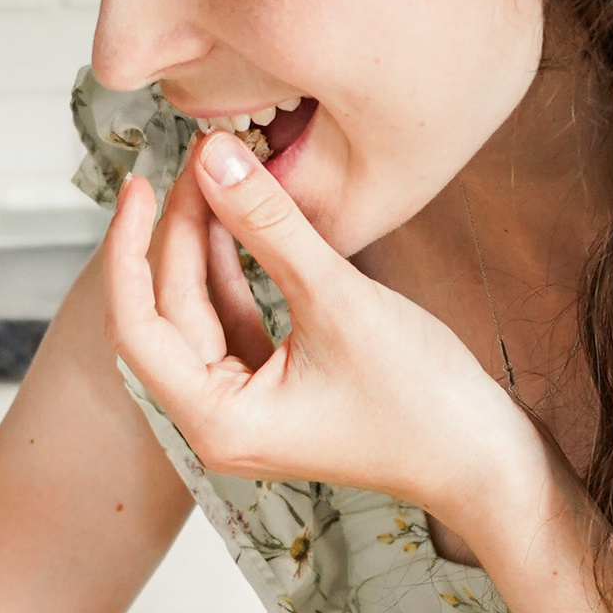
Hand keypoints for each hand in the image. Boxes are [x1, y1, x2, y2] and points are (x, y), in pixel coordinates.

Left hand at [103, 136, 527, 531]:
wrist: (483, 455)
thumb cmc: (420, 397)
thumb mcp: (336, 297)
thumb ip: (268, 225)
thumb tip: (214, 156)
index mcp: (217, 422)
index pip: (137, 326)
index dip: (130, 249)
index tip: (139, 185)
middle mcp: (217, 424)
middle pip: (170, 315)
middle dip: (181, 234)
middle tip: (201, 159)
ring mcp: (245, 410)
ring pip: (202, 314)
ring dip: (207, 247)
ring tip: (219, 176)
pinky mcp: (275, 391)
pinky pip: (236, 322)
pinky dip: (236, 272)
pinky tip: (241, 220)